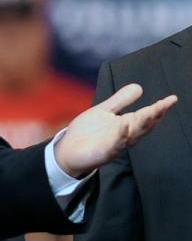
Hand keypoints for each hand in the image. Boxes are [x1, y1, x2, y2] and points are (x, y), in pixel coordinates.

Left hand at [55, 83, 176, 177]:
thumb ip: (121, 101)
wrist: (68, 149)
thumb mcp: (104, 111)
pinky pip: (113, 145)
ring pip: (131, 135)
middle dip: (154, 115)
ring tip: (150, 112)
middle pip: (143, 125)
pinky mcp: (103, 153)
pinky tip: (124, 125)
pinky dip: (120, 136)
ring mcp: (115, 145)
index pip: (146, 116)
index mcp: (126, 125)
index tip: (172, 99)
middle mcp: (124, 136)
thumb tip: (139, 86)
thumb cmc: (88, 131)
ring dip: (141, 124)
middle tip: (165, 104)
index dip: (159, 108)